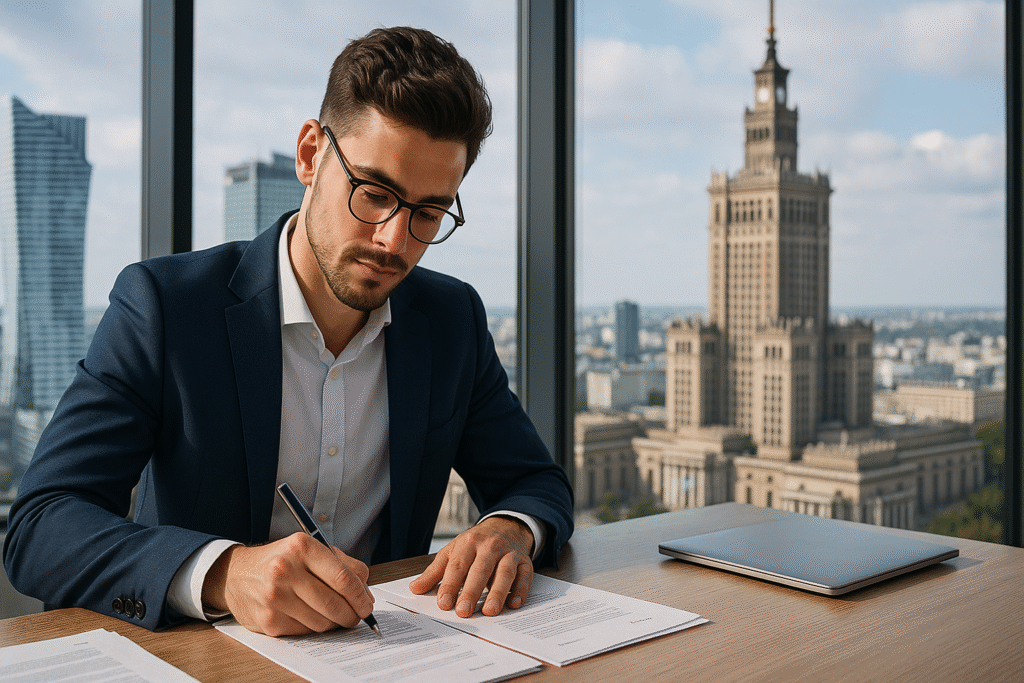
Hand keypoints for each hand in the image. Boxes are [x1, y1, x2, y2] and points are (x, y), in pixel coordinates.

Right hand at [201, 533, 373, 635]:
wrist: (237, 575)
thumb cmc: (282, 561)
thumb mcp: (310, 549)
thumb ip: (343, 565)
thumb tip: (365, 593)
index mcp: (301, 547)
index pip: (342, 578)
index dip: (360, 596)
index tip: (368, 605)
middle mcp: (285, 570)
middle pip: (334, 604)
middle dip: (352, 614)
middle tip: (357, 616)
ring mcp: (275, 597)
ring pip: (322, 622)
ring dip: (334, 622)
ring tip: (332, 614)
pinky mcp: (268, 620)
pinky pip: (305, 631)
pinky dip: (314, 627)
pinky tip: (309, 615)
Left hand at [408, 516, 533, 617]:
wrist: (506, 526)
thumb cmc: (476, 543)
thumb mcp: (453, 551)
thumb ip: (435, 571)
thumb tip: (415, 588)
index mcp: (468, 543)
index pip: (458, 566)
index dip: (450, 585)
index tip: (443, 603)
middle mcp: (489, 546)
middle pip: (480, 569)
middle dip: (471, 591)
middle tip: (463, 612)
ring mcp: (509, 553)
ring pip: (504, 573)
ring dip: (497, 592)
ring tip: (489, 611)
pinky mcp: (525, 561)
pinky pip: (525, 576)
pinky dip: (521, 590)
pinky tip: (514, 604)